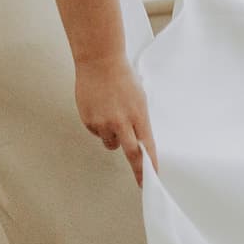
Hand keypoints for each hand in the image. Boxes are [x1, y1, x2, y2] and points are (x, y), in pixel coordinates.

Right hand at [75, 54, 156, 184]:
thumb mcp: (139, 98)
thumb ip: (138, 119)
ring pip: (111, 143)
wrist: (100, 63)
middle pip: (131, 152)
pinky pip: (96, 132)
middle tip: (141, 180)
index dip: (150, 163)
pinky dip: (99, 127)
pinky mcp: (89, 121)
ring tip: (113, 117)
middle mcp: (121, 122)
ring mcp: (103, 123)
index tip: (154, 176)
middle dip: (137, 169)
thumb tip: (138, 137)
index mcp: (139, 115)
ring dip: (114, 137)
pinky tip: (100, 110)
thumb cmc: (124, 78)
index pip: (147, 145)